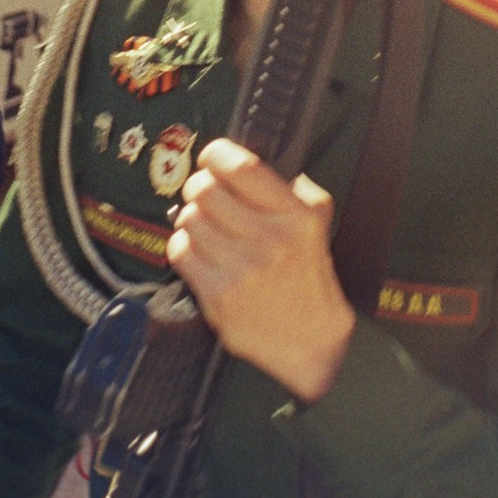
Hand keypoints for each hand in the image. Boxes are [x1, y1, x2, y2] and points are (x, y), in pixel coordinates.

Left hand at [168, 140, 354, 403]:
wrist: (312, 341)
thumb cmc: (308, 277)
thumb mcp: (317, 224)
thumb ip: (294, 189)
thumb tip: (250, 163)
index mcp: (296, 217)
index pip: (243, 168)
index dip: (216, 155)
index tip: (212, 158)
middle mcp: (270, 241)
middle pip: (205, 190)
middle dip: (199, 187)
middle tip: (204, 195)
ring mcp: (242, 271)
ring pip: (188, 219)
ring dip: (191, 218)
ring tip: (205, 227)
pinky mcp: (218, 297)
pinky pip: (180, 252)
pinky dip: (183, 246)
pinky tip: (198, 252)